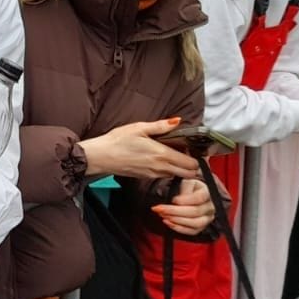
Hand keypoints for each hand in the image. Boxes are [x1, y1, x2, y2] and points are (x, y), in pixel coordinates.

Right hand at [80, 118, 198, 179]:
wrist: (100, 157)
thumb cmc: (117, 141)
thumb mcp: (139, 128)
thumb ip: (161, 126)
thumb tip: (177, 121)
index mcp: (162, 154)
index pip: (191, 164)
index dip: (197, 157)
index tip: (195, 149)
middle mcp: (160, 167)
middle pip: (189, 174)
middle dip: (193, 166)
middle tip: (189, 154)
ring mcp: (153, 174)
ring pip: (178, 176)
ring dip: (181, 169)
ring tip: (175, 155)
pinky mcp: (146, 177)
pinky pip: (165, 176)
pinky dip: (169, 170)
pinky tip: (161, 159)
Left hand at [152, 178, 214, 235]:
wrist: (190, 194)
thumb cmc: (187, 187)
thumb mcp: (185, 182)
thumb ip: (183, 188)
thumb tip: (177, 201)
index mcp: (207, 192)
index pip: (199, 198)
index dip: (185, 200)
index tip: (173, 200)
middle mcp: (210, 206)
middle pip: (195, 212)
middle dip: (175, 211)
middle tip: (160, 209)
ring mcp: (207, 218)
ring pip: (195, 223)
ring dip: (177, 220)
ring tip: (163, 216)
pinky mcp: (201, 227)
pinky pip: (192, 231)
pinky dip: (179, 228)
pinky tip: (168, 222)